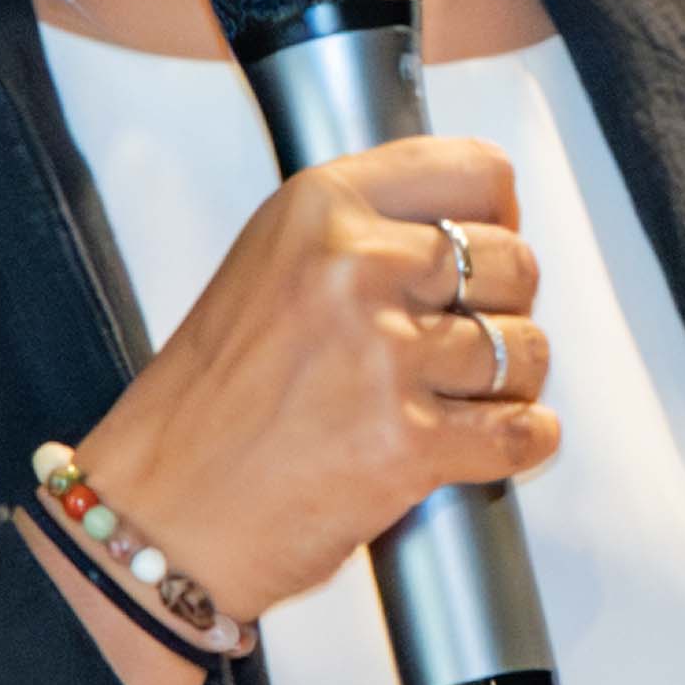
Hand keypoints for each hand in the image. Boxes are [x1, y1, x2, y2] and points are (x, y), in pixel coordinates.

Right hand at [65, 139, 552, 638]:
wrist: (160, 512)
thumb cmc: (211, 401)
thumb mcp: (271, 265)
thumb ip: (364, 235)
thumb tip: (479, 233)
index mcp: (321, 207)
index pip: (476, 172)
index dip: (498, 218)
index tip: (482, 251)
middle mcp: (355, 267)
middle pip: (513, 262)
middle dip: (505, 307)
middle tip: (461, 342)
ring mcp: (383, 356)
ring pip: (525, 349)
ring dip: (510, 381)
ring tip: (461, 400)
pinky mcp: (407, 445)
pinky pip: (524, 430)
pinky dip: (525, 441)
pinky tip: (488, 442)